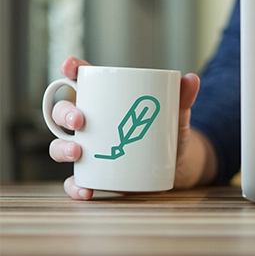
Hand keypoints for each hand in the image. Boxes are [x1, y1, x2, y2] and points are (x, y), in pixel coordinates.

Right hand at [50, 57, 216, 199]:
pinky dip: (75, 185)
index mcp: (107, 102)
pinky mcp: (95, 174)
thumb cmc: (167, 134)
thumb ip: (182, 98)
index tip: (69, 66)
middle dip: (65, 113)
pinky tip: (85, 189)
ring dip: (63, 148)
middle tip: (80, 120)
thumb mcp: (175, 115)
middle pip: (64, 112)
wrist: (173, 165)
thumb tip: (191, 79)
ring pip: (61, 145)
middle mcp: (92, 124)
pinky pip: (76, 180)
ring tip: (78, 152)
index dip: (71, 70)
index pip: (83, 81)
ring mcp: (90, 150)